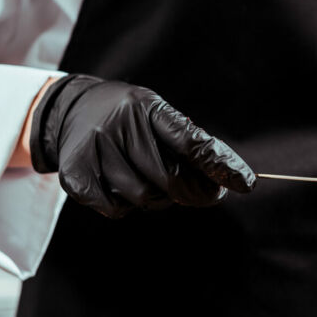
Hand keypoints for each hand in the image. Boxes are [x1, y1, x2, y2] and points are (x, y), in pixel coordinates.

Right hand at [29, 74, 255, 217]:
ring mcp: (94, 148)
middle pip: (169, 179)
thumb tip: (230, 178)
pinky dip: (125, 205)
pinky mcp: (74, 173)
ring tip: (147, 179)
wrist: (70, 108)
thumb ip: (191, 144)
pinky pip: (116, 209)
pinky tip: (120, 185)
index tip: (246, 184)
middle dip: (191, 192)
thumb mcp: (158, 115)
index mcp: (147, 107)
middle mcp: (119, 124)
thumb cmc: (130, 119)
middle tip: (201, 194)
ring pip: (144, 198)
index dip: (220, 165)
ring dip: (157, 198)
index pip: (191, 142)